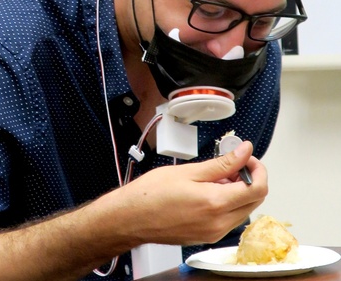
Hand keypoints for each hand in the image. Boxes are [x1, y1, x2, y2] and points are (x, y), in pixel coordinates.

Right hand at [117, 141, 266, 245]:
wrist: (130, 217)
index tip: (247, 159)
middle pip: (254, 201)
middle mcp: (218, 223)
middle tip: (232, 165)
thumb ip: (222, 162)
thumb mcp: (189, 171)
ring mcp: (212, 233)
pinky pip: (228, 220)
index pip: (257, 188)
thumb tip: (243, 152)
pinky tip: (208, 193)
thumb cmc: (150, 194)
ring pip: (242, 211)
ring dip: (238, 192)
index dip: (258, 169)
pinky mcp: (205, 237)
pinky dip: (226, 204)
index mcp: (216, 204)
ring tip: (215, 179)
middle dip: (249, 179)